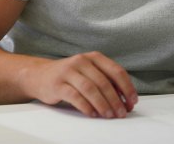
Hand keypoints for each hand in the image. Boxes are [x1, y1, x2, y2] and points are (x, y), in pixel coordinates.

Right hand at [23, 51, 137, 118]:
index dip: (127, 87)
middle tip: (121, 113)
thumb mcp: (88, 72)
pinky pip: (75, 96)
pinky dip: (86, 107)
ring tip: (108, 115)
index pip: (116, 71)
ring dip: (102, 104)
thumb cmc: (70, 76)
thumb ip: (105, 81)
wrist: (40, 75)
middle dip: (115, 100)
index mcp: (93, 57)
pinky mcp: (58, 84)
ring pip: (90, 89)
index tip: (132, 102)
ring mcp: (68, 71)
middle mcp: (81, 61)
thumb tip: (125, 100)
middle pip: (104, 82)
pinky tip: (92, 114)